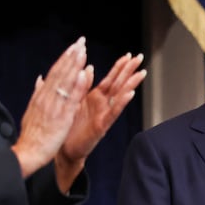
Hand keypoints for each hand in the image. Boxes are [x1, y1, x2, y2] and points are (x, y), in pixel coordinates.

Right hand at [12, 37, 91, 177]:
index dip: (64, 59)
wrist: (27, 153)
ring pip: (65, 81)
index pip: (54, 73)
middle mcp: (46, 98)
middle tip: (81, 41)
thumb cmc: (32, 136)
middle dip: (71, 56)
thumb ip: (37, 93)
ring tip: (82, 50)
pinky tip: (84, 73)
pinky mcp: (61, 117)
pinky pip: (70, 98)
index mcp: (41, 96)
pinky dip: (77, 85)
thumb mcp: (32, 111)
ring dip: (74, 64)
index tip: (73, 47)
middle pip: (59, 72)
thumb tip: (40, 78)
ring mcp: (53, 106)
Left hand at [55, 52, 146, 191]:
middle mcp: (102, 105)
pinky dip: (121, 102)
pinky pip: (113, 112)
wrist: (63, 149)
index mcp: (94, 97)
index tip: (129, 55)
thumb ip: (82, 84)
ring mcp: (103, 115)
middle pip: (119, 84)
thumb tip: (88, 67)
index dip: (119, 66)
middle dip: (129, 70)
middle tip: (141, 58)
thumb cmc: (68, 127)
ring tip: (140, 73)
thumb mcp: (74, 100)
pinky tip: (130, 94)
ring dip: (130, 84)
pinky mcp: (101, 126)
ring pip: (119, 96)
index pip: (111, 78)